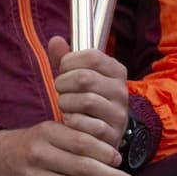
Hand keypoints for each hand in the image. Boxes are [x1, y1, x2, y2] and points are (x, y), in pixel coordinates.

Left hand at [46, 34, 130, 150]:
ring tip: (65, 105)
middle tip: (60, 90)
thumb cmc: (85, 99)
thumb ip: (64, 59)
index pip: (92, 56)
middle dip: (63, 84)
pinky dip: (72, 121)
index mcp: (116, 71)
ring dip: (66, 103)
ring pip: (86, 101)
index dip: (69, 62)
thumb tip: (55, 40)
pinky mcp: (112, 135)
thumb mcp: (75, 76)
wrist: (98, 135)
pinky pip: (87, 124)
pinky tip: (70, 120)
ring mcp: (119, 114)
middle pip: (85, 78)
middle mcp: (121, 91)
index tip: (63, 70)